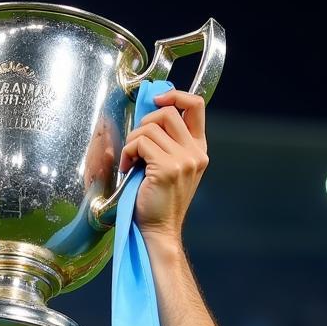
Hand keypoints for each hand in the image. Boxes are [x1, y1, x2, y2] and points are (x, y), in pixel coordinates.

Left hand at [118, 90, 207, 246]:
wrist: (159, 230)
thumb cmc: (158, 202)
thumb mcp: (171, 167)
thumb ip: (169, 142)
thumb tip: (151, 114)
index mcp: (198, 149)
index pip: (195, 105)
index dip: (174, 95)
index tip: (156, 100)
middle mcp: (195, 153)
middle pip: (168, 112)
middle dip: (145, 122)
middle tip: (136, 143)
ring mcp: (184, 160)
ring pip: (150, 128)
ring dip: (132, 141)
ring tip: (130, 160)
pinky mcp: (167, 169)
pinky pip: (140, 143)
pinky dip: (127, 153)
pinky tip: (127, 167)